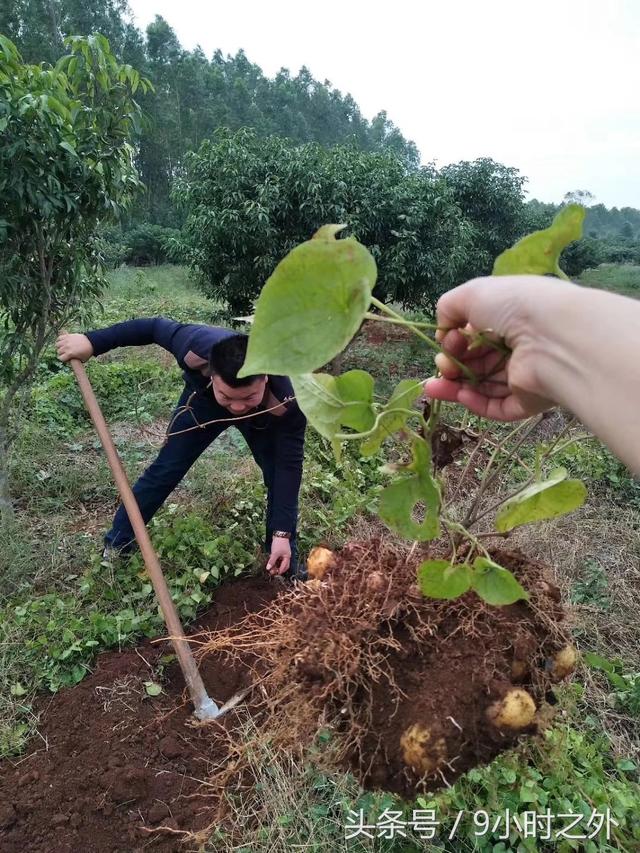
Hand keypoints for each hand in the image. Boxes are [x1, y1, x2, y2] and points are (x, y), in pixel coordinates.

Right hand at [56, 333, 93, 362]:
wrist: (91, 342)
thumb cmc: (87, 352)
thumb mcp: (82, 360)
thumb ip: (75, 361)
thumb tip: (69, 362)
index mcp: (70, 354)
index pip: (60, 358)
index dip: (63, 359)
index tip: (66, 358)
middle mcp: (67, 347)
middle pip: (58, 351)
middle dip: (61, 353)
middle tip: (65, 353)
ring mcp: (67, 341)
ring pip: (57, 345)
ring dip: (60, 347)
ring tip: (63, 347)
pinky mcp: (68, 336)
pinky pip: (59, 338)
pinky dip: (59, 340)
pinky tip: (62, 342)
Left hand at [266, 536, 290, 575]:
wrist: (279, 534)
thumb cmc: (279, 543)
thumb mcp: (274, 553)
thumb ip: (272, 561)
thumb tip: (268, 568)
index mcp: (287, 557)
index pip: (284, 567)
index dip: (279, 571)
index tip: (274, 574)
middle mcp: (286, 556)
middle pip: (283, 566)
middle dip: (278, 569)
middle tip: (272, 571)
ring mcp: (283, 554)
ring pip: (280, 562)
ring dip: (276, 565)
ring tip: (270, 567)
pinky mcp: (280, 551)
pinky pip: (278, 558)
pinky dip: (275, 561)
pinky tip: (271, 561)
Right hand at [424, 276, 561, 420]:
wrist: (551, 336)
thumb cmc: (514, 307)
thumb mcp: (472, 294)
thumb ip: (449, 308)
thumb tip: (443, 331)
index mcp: (511, 317)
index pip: (477, 333)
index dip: (456, 339)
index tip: (447, 340)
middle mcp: (519, 345)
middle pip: (477, 362)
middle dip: (451, 364)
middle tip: (440, 365)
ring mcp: (524, 375)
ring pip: (483, 386)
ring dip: (455, 387)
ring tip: (432, 387)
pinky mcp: (528, 401)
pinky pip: (498, 406)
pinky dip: (476, 403)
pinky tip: (460, 395)